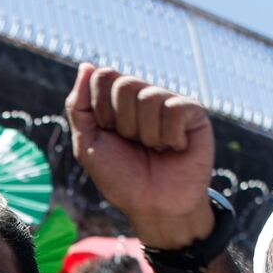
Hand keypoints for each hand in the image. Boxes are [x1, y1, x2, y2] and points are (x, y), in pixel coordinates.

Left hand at [65, 63, 214, 248]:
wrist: (153, 206)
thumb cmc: (121, 178)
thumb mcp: (87, 144)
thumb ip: (79, 107)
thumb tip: (86, 65)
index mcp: (117, 101)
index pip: (102, 77)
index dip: (100, 110)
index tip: (108, 134)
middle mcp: (143, 96)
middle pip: (124, 84)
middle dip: (122, 123)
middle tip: (133, 144)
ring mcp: (169, 102)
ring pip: (148, 97)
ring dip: (145, 134)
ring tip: (155, 149)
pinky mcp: (193, 112)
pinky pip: (173, 109)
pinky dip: (168, 136)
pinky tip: (175, 148)